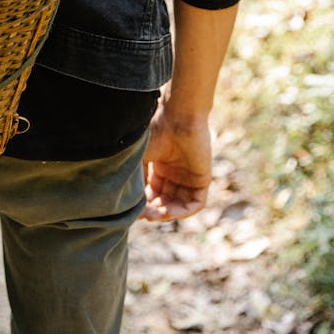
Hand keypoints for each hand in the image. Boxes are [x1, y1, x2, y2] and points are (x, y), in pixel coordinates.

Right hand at [141, 102, 212, 221]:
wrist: (176, 119)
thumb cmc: (156, 132)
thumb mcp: (140, 156)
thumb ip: (137, 177)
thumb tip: (131, 200)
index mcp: (162, 166)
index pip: (154, 193)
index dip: (145, 204)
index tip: (135, 210)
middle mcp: (176, 173)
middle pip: (166, 201)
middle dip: (154, 210)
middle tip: (145, 215)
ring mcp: (189, 177)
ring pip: (179, 205)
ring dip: (167, 214)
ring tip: (156, 214)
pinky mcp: (202, 179)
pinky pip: (195, 204)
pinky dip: (182, 212)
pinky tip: (168, 211)